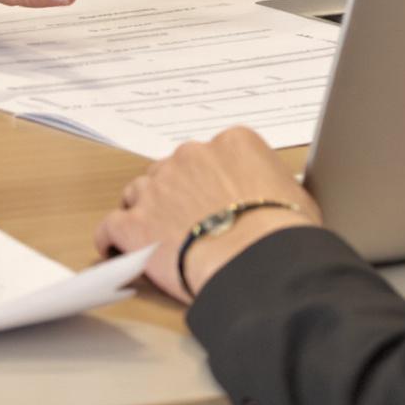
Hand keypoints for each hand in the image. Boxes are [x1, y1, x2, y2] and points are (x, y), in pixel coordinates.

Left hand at [97, 128, 319, 302]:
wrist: (258, 262)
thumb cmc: (283, 235)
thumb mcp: (294, 195)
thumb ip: (271, 185)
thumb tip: (273, 198)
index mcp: (232, 143)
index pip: (212, 155)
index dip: (208, 181)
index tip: (211, 201)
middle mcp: (191, 155)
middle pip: (172, 169)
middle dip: (175, 193)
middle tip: (186, 223)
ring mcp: (160, 186)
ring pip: (139, 191)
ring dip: (144, 211)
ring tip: (151, 236)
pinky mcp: (136, 223)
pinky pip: (111, 225)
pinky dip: (111, 238)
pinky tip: (114, 248)